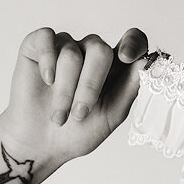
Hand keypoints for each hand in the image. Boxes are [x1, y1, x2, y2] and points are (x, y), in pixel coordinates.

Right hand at [0, 27, 150, 173]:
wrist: (41, 145)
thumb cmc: (78, 132)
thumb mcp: (111, 115)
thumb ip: (130, 88)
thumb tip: (147, 61)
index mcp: (115, 67)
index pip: (133, 40)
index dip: (133, 42)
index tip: (126, 58)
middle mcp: (90, 52)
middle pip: (100, 49)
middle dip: (90, 85)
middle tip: (79, 114)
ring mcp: (64, 46)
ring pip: (71, 53)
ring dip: (65, 90)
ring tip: (59, 115)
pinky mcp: (37, 45)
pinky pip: (46, 39)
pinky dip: (47, 61)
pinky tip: (47, 81)